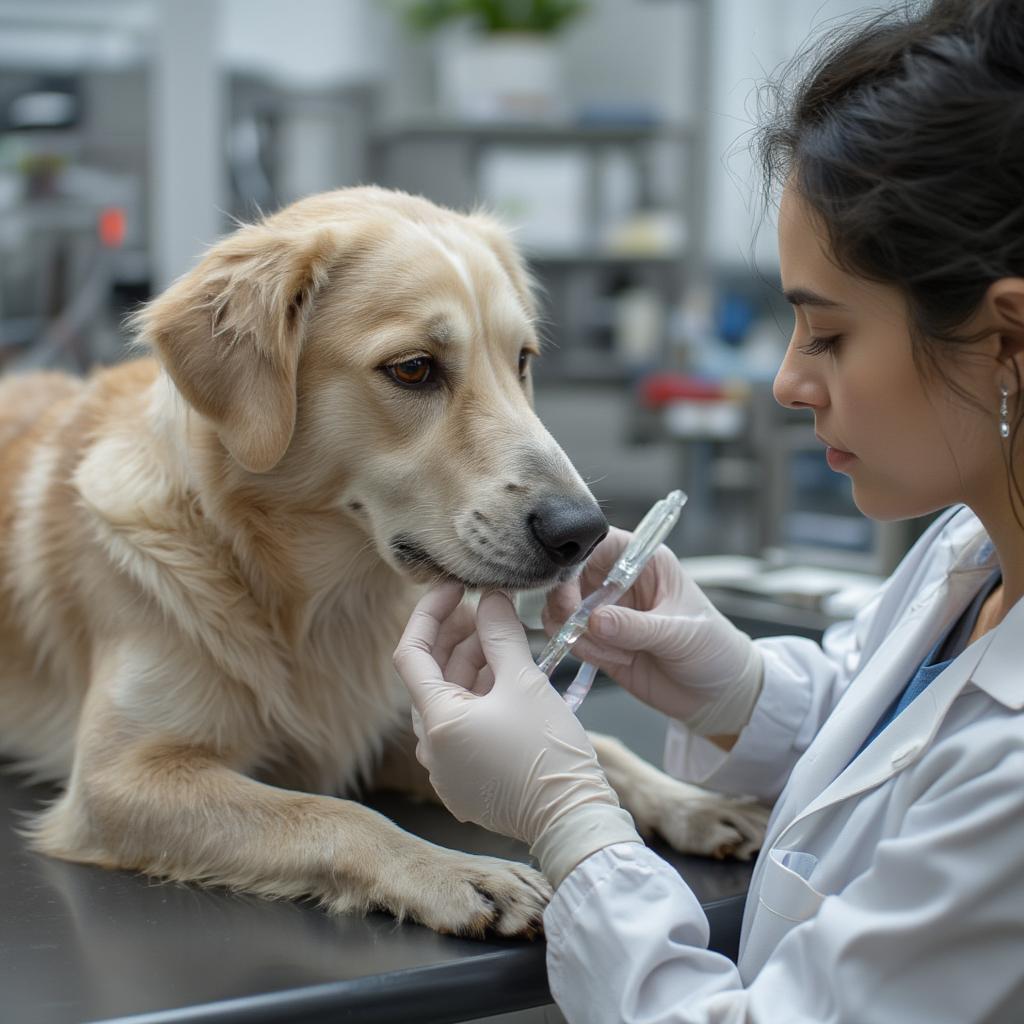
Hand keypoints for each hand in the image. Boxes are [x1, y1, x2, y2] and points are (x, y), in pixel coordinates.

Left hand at [393, 583, 641, 886]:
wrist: (574, 820)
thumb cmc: (549, 752)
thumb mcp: (524, 682)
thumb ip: (500, 634)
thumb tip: (490, 597)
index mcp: (436, 723)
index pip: (411, 653)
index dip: (429, 613)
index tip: (453, 587)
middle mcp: (431, 750)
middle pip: (431, 677)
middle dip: (455, 637)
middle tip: (483, 607)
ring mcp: (447, 770)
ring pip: (449, 701)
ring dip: (470, 665)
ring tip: (501, 637)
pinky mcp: (466, 782)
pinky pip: (462, 727)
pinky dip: (478, 696)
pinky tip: (504, 675)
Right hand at [542, 527, 763, 737]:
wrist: (718, 696)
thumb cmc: (714, 650)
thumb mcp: (680, 634)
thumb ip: (636, 627)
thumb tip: (594, 620)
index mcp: (644, 562)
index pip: (599, 543)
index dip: (577, 558)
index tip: (570, 586)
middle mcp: (619, 581)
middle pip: (570, 575)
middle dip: (568, 602)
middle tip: (579, 626)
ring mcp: (606, 612)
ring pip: (563, 609)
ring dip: (577, 633)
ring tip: (614, 653)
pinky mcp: (597, 642)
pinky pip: (568, 638)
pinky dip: (579, 650)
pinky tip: (612, 661)